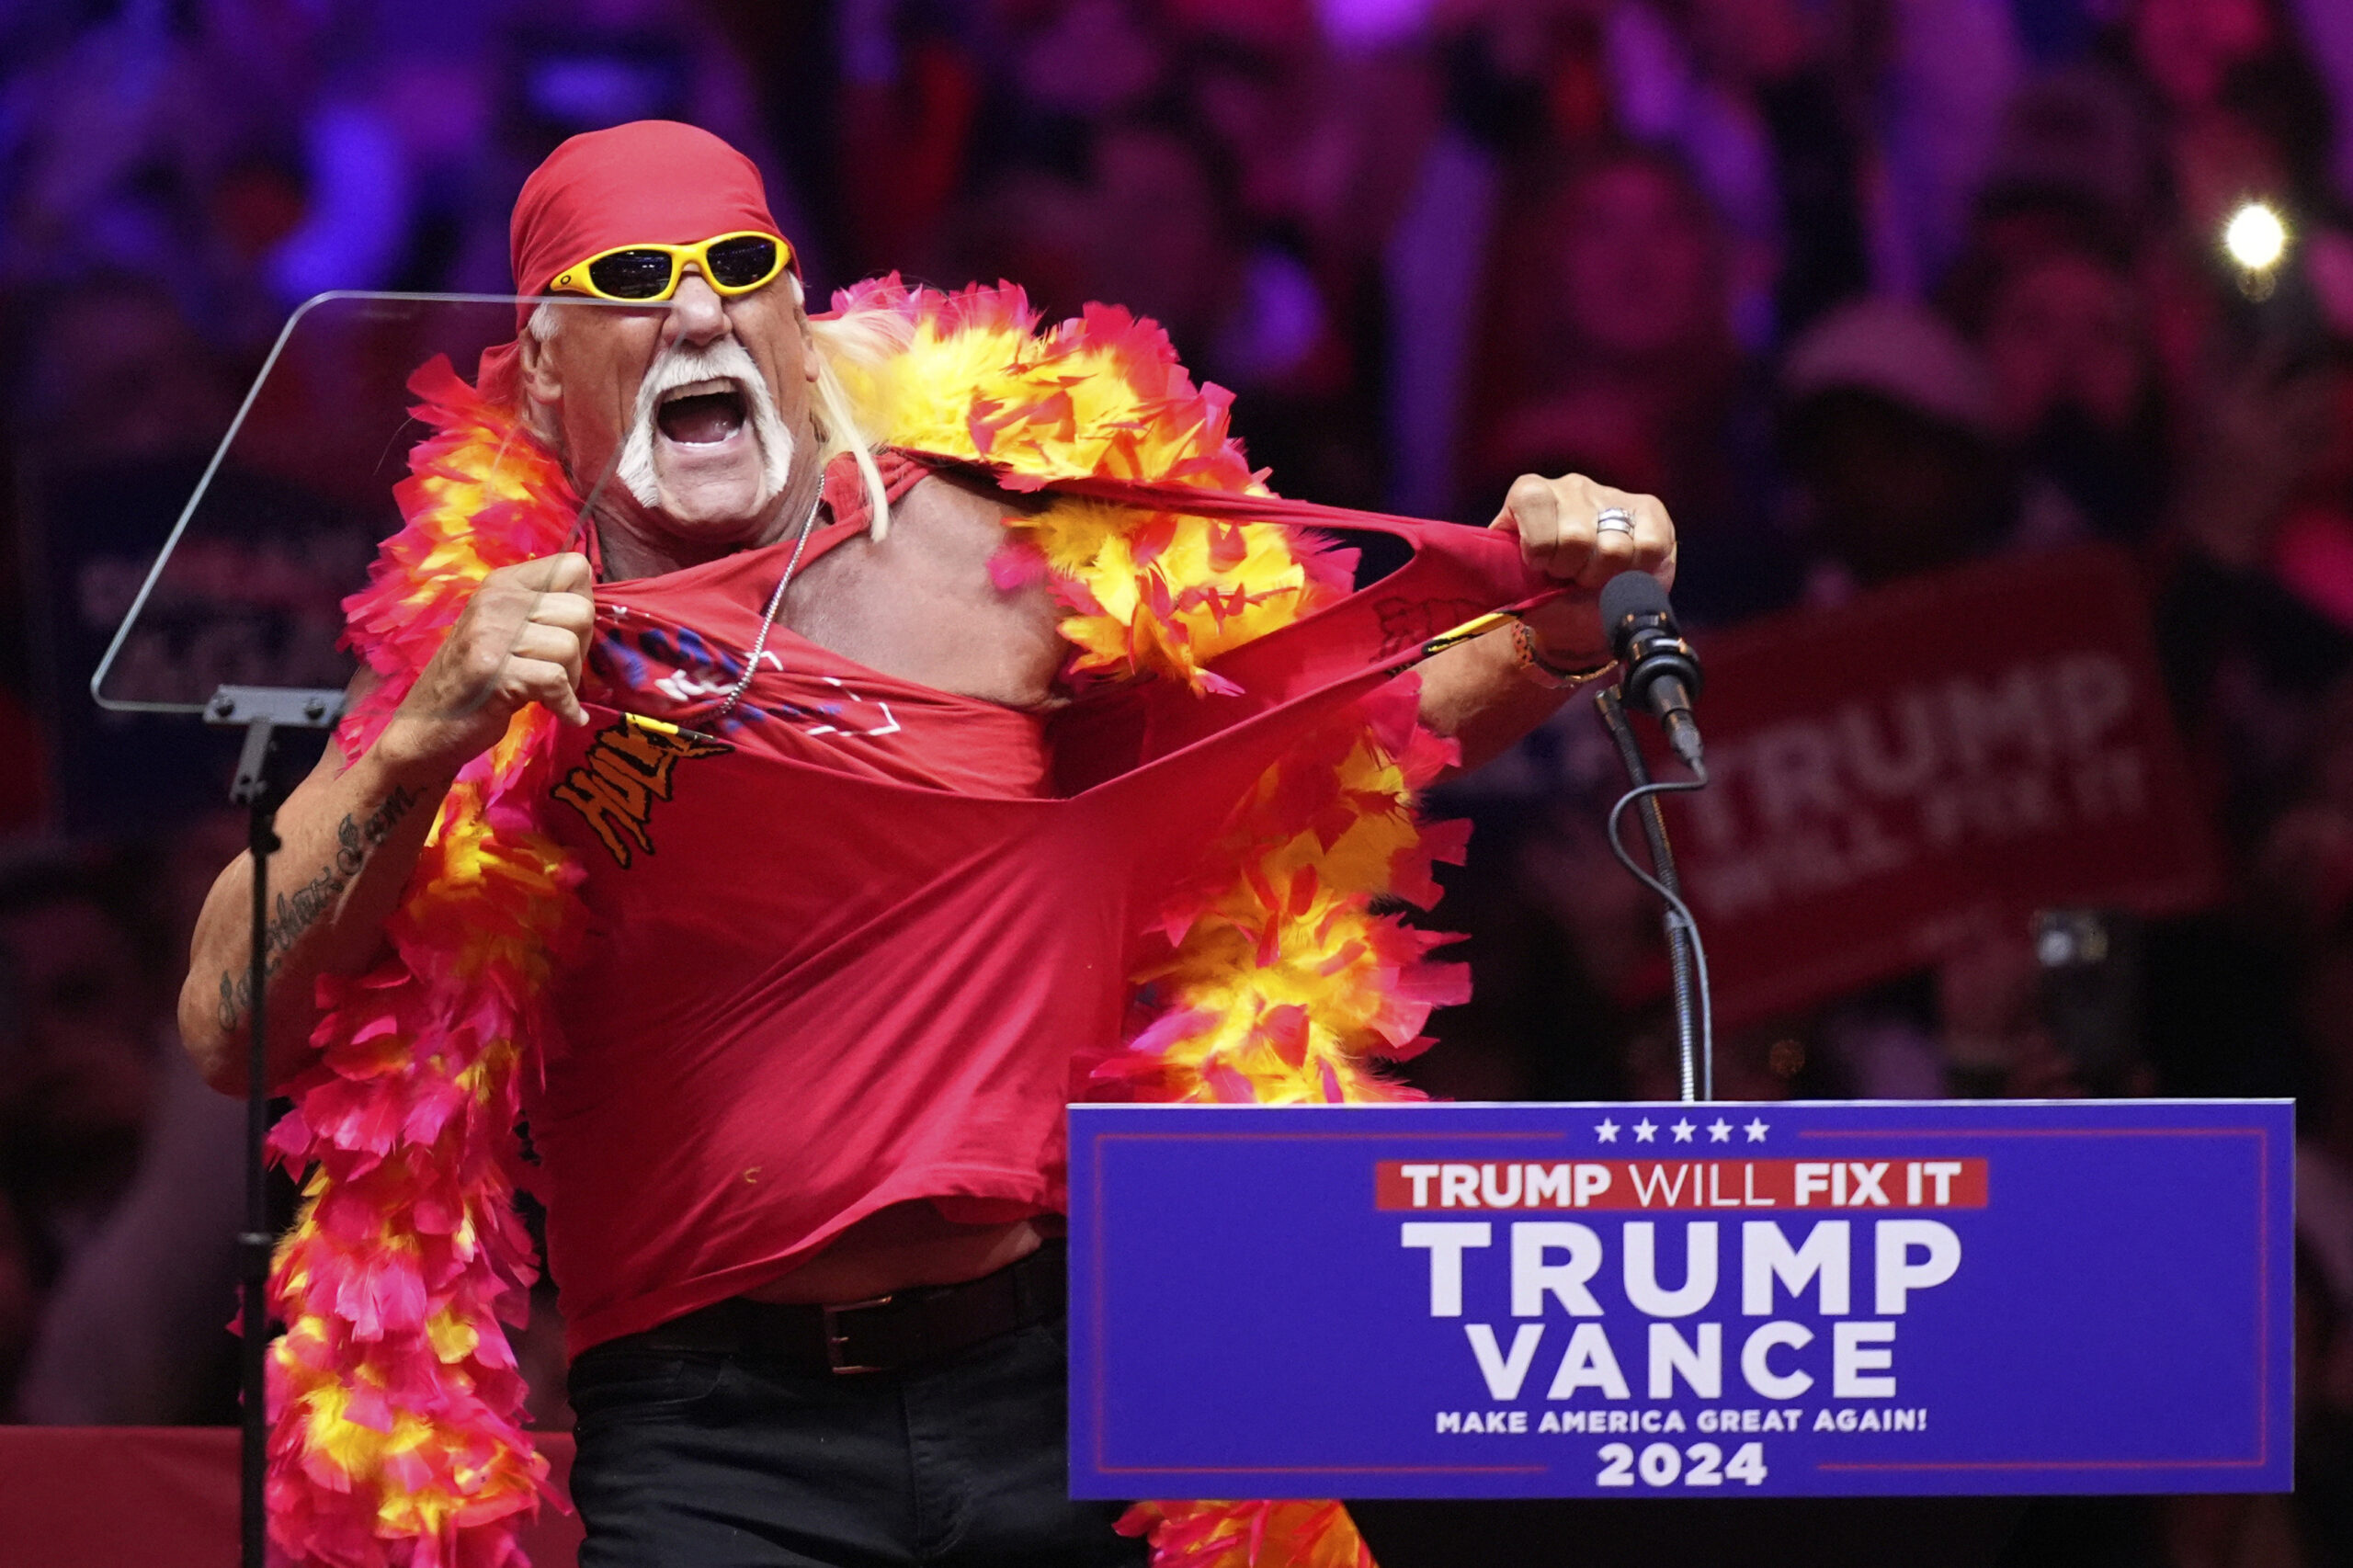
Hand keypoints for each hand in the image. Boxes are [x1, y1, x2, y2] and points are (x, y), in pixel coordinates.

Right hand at [380, 553, 595, 774]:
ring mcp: (491, 634)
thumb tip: (591, 608)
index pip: (574, 566)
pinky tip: (562, 714)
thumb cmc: (476, 679)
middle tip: (557, 670)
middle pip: (581, 611)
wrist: (426, 724)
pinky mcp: (494, 672)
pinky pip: (556, 682)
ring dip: (570, 680)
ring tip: (546, 692)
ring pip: (570, 647)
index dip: (583, 603)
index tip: (567, 632)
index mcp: (503, 583)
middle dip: (581, 648)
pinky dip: (567, 706)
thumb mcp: (504, 629)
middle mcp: (496, 600)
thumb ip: (541, 611)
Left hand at [1488, 473, 1676, 664]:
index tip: (1540, 566)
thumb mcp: (1518, 588)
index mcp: (1530, 494)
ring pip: (1614, 548)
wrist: (1581, 611)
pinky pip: (1648, 548)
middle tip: (1570, 577)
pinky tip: (1622, 572)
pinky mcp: (1649, 511)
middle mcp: (1571, 487)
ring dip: (1604, 576)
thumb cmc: (1546, 596)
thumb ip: (1507, 576)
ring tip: (1595, 576)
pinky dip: (1635, 571)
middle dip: (1572, 571)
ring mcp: (1611, 496)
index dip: (1538, 546)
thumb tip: (1503, 574)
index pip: (1533, 503)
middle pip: (1575, 537)